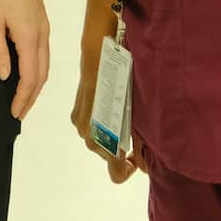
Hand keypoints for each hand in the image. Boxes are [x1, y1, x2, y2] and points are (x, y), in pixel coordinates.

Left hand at [0, 0, 50, 118]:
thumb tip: (4, 76)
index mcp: (29, 39)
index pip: (30, 77)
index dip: (23, 97)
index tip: (14, 112)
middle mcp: (42, 38)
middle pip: (42, 76)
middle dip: (32, 98)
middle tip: (19, 113)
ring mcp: (45, 31)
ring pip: (46, 67)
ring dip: (36, 86)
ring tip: (24, 100)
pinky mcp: (43, 25)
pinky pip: (45, 56)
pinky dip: (38, 72)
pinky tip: (29, 75)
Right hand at [71, 35, 147, 184]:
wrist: (98, 48)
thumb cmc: (122, 75)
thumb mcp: (136, 110)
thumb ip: (140, 140)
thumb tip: (144, 165)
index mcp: (104, 136)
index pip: (116, 172)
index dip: (127, 169)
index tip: (136, 156)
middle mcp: (89, 133)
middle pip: (105, 154)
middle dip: (118, 147)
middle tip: (132, 130)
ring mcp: (80, 122)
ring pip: (96, 140)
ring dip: (108, 134)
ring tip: (121, 115)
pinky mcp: (75, 111)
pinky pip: (87, 126)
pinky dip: (98, 122)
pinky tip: (108, 107)